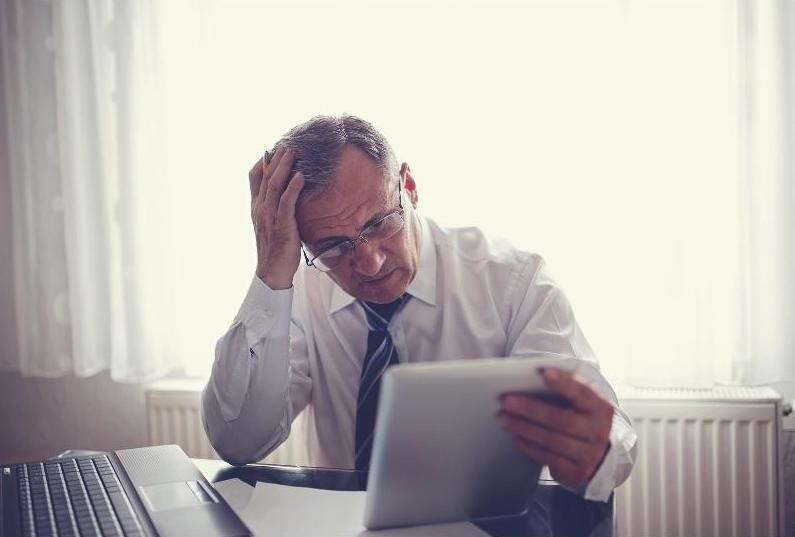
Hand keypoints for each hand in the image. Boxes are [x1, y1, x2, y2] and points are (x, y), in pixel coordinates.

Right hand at [249, 146, 304, 288]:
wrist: (272, 272)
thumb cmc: (276, 248)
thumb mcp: (272, 223)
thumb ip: (275, 207)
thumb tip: (286, 192)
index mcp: (256, 208)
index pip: (253, 178)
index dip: (262, 161)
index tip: (272, 149)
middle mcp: (260, 209)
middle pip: (264, 177)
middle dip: (275, 159)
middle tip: (285, 144)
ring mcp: (269, 217)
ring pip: (274, 185)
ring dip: (283, 167)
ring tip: (292, 152)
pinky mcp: (282, 226)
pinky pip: (286, 202)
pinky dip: (293, 187)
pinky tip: (300, 176)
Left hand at [497, 367, 612, 490]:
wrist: (601, 457)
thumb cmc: (583, 420)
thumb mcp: (583, 405)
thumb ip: (566, 392)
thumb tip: (533, 377)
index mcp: (600, 408)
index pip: (581, 393)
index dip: (563, 383)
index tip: (544, 372)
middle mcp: (597, 431)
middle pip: (560, 419)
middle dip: (530, 409)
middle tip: (506, 401)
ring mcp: (589, 454)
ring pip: (550, 440)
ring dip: (523, 428)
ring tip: (504, 418)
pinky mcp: (576, 472)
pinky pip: (547, 457)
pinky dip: (528, 445)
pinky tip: (515, 435)